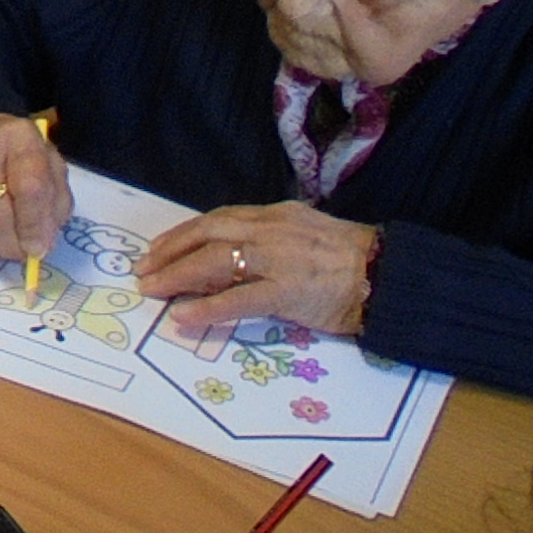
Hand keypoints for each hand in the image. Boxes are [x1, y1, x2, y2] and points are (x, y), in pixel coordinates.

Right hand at [0, 113, 71, 260]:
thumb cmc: (22, 160)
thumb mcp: (51, 172)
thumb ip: (54, 207)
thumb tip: (38, 246)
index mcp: (18, 137)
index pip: (28, 188)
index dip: (34, 226)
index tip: (38, 249)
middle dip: (11, 245)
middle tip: (20, 253)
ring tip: (3, 246)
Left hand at [137, 202, 377, 335]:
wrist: (388, 275)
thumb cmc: (348, 262)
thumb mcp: (303, 238)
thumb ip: (267, 244)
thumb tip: (225, 263)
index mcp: (276, 216)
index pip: (219, 219)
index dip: (184, 234)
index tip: (160, 248)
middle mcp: (273, 230)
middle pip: (208, 233)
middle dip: (171, 251)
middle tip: (144, 270)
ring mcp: (280, 258)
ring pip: (216, 260)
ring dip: (178, 275)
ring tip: (153, 291)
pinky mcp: (289, 290)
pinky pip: (239, 298)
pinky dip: (207, 307)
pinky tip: (184, 316)